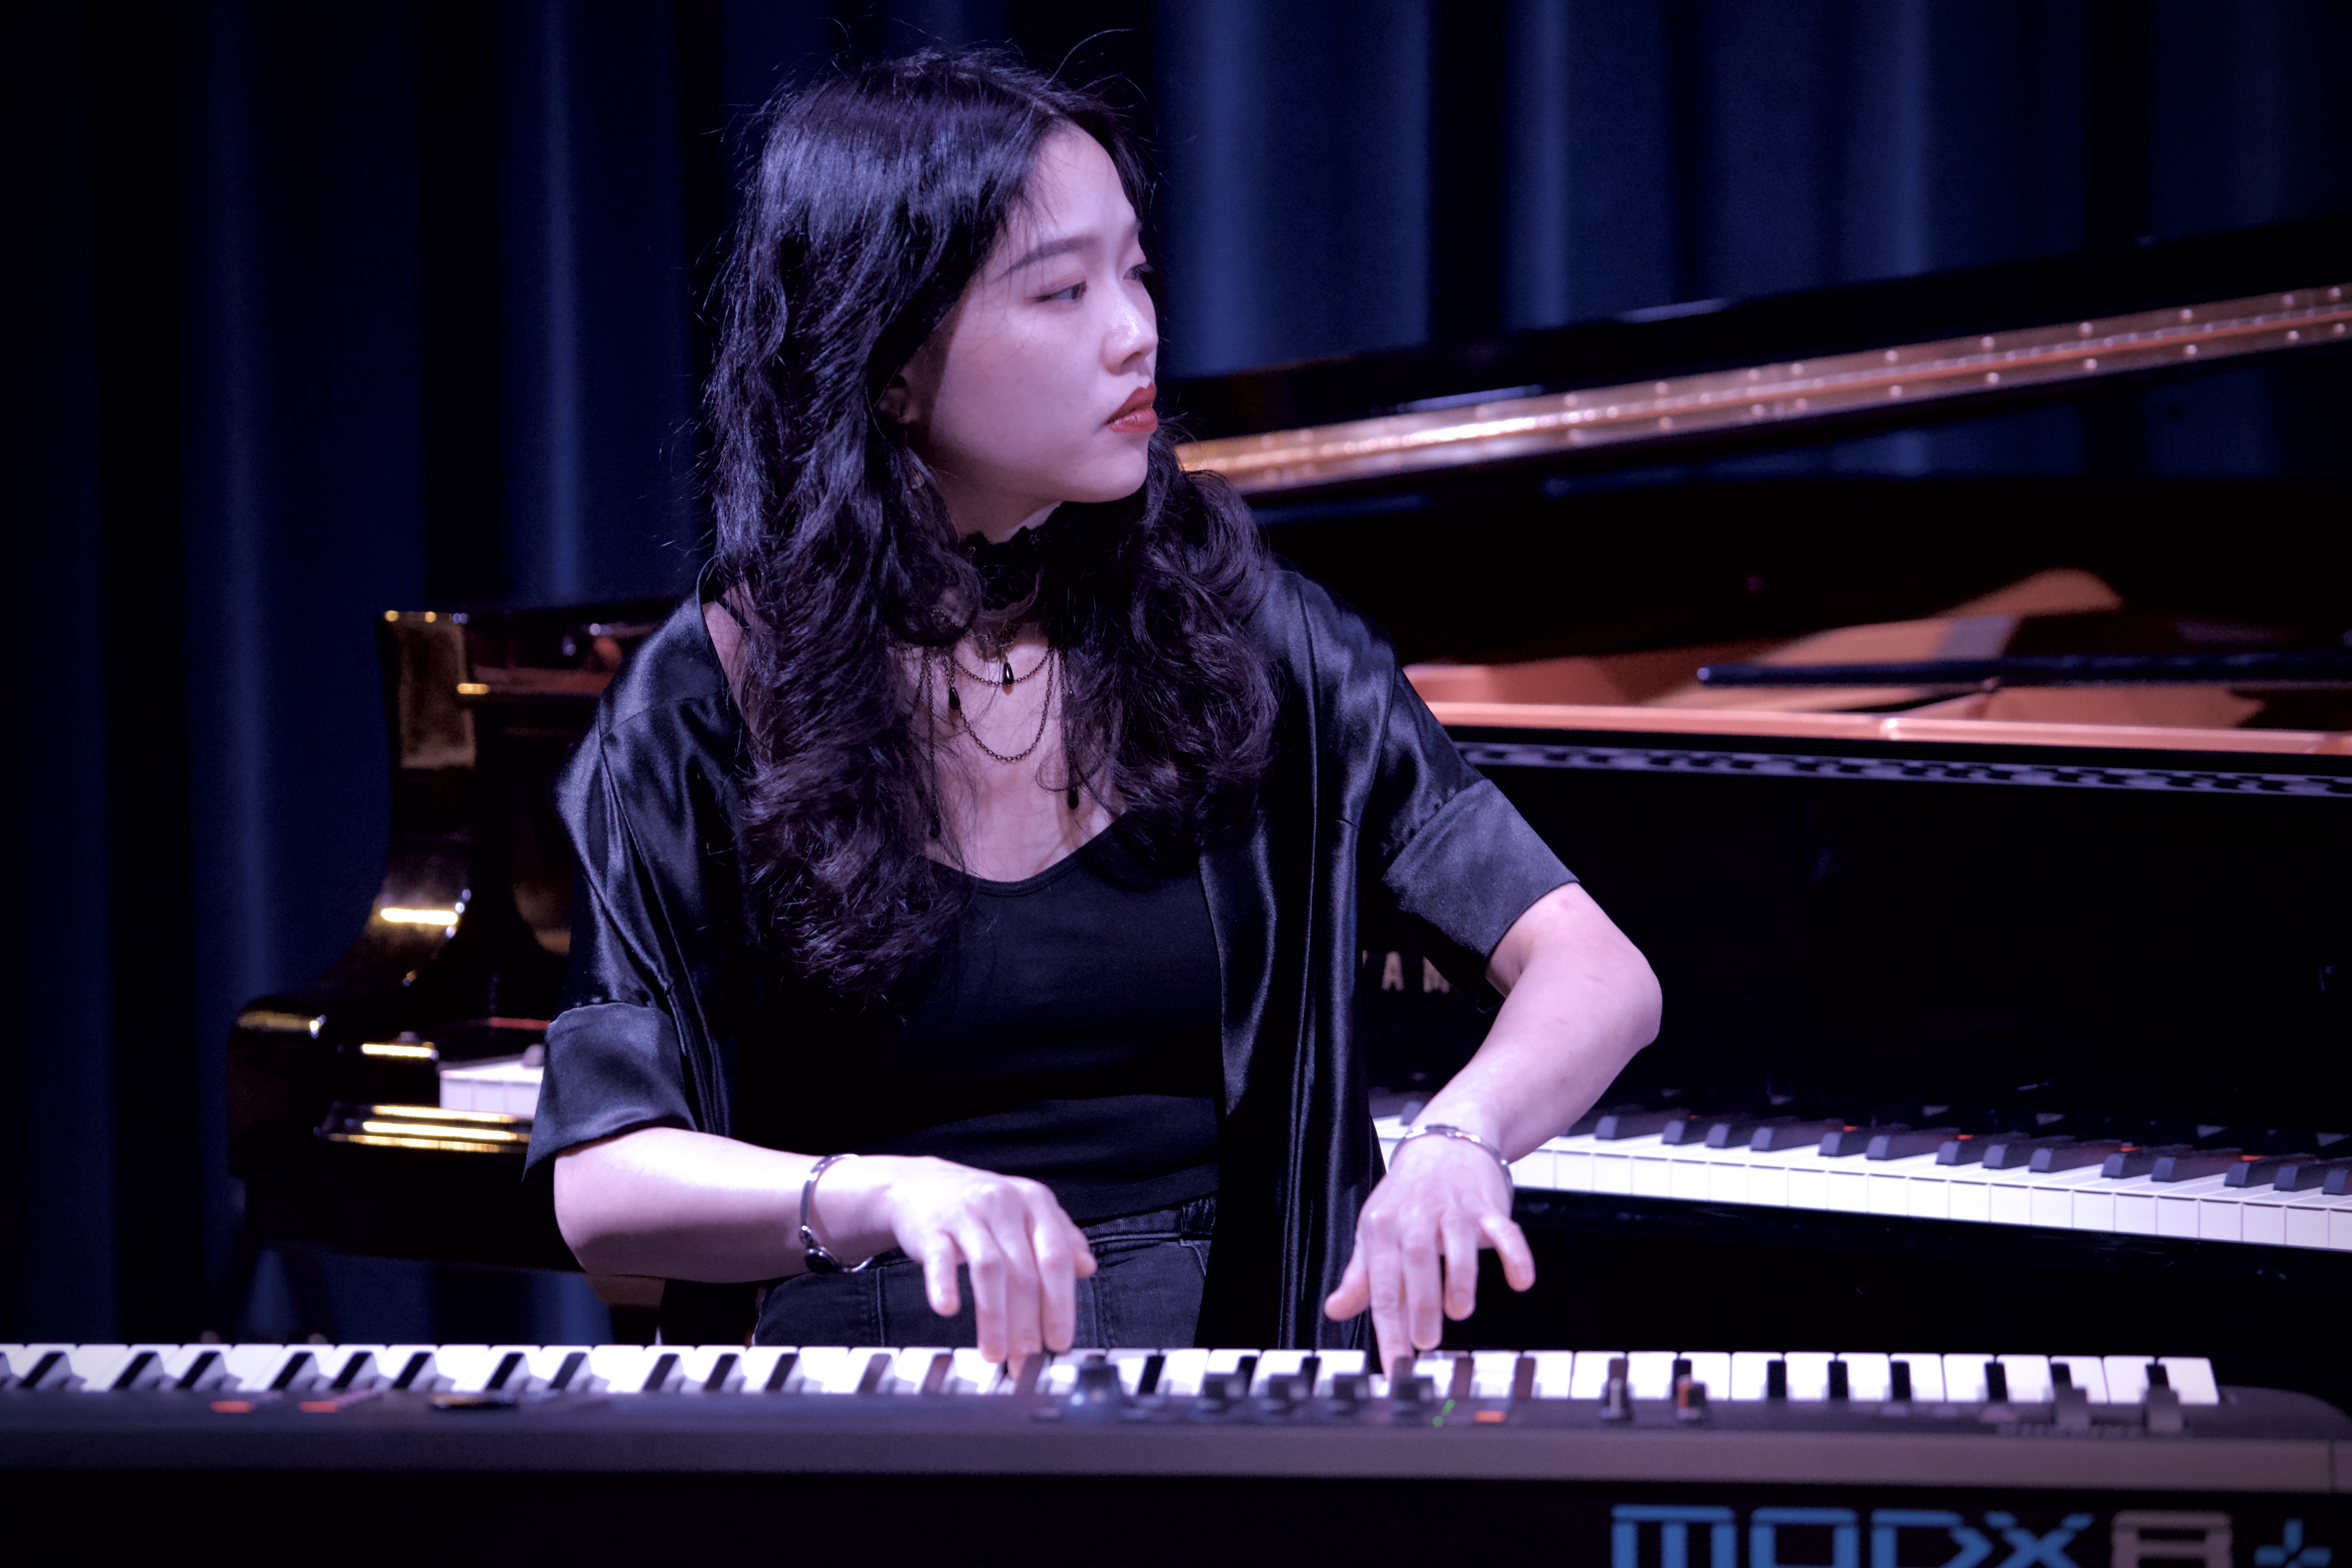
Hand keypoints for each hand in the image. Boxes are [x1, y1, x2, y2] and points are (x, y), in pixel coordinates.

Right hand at [818, 1155, 1095, 1364]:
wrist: (921, 1184)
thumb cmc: (980, 1206)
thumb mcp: (1026, 1211)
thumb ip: (1060, 1238)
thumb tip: (1088, 1268)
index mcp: (1035, 1203)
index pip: (1056, 1259)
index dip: (1061, 1305)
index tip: (1059, 1343)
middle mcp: (1005, 1204)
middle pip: (1024, 1272)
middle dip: (1027, 1324)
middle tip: (1025, 1361)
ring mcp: (968, 1213)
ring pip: (989, 1269)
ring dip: (994, 1318)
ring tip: (995, 1353)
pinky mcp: (932, 1225)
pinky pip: (940, 1258)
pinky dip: (945, 1284)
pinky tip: (948, 1309)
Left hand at [1321, 1132, 1535, 1373]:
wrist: (1446, 1141)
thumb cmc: (1407, 1195)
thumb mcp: (1375, 1231)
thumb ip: (1360, 1276)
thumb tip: (1335, 1309)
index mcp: (1382, 1227)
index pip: (1381, 1283)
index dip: (1387, 1326)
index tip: (1393, 1363)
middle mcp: (1416, 1216)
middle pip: (1415, 1260)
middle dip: (1420, 1303)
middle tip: (1425, 1342)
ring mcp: (1453, 1208)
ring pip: (1456, 1243)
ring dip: (1459, 1279)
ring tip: (1460, 1311)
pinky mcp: (1486, 1205)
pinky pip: (1503, 1229)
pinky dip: (1515, 1254)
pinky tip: (1521, 1280)